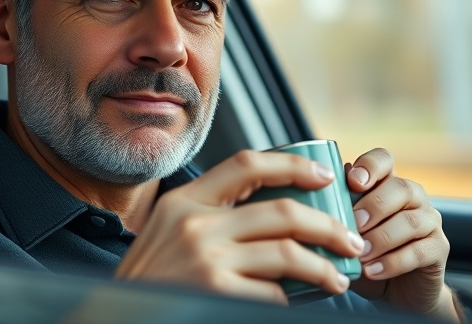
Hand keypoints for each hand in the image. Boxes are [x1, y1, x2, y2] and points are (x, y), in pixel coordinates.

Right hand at [115, 150, 364, 303]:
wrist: (120, 317)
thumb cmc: (152, 281)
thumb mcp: (168, 234)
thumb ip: (208, 217)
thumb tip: (276, 213)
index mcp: (183, 201)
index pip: (246, 163)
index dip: (292, 165)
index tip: (323, 176)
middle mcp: (194, 223)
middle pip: (282, 212)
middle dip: (328, 226)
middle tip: (351, 240)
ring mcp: (205, 258)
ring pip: (288, 254)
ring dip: (324, 267)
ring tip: (338, 279)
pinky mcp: (216, 292)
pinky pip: (273, 293)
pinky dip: (291, 299)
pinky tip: (296, 303)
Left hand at [346, 148, 458, 320]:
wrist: (393, 289)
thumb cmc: (365, 254)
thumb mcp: (347, 232)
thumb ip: (339, 210)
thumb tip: (326, 189)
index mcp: (387, 183)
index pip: (383, 160)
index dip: (370, 166)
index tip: (352, 182)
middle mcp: (413, 196)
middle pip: (400, 188)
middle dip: (374, 206)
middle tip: (354, 224)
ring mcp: (430, 221)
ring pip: (411, 221)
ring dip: (382, 238)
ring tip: (360, 253)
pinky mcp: (439, 248)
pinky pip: (419, 252)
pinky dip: (393, 262)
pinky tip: (372, 271)